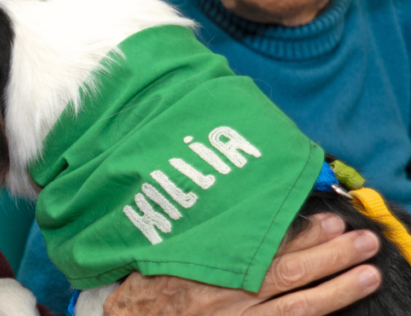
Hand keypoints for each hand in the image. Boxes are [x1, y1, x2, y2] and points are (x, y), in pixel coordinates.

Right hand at [103, 214, 380, 315]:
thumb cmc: (146, 283)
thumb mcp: (163, 245)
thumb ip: (199, 230)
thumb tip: (238, 207)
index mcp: (209, 259)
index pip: (262, 242)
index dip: (298, 230)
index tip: (326, 216)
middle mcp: (228, 290)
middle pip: (288, 269)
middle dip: (328, 252)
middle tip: (360, 238)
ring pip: (297, 302)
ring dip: (336, 286)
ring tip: (367, 271)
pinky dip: (313, 313)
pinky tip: (337, 304)